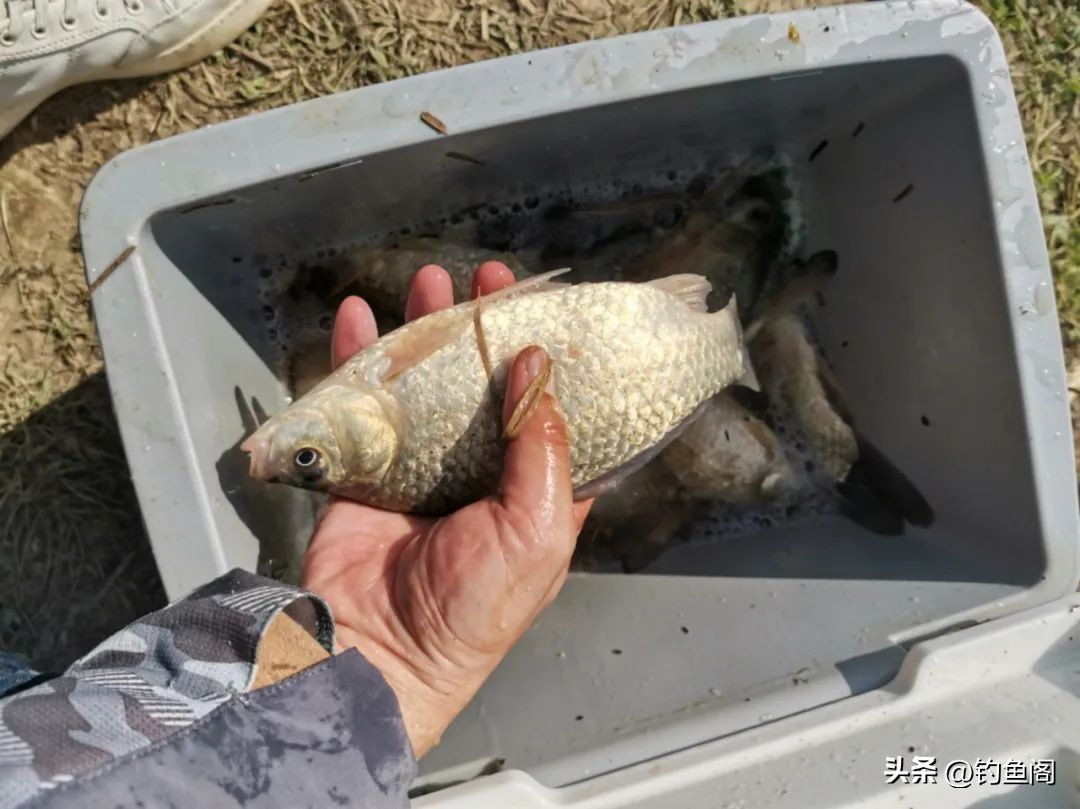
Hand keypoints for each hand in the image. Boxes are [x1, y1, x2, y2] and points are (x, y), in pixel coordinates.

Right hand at [301, 261, 592, 757]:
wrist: (380, 651)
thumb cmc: (474, 604)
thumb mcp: (536, 528)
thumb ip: (540, 445)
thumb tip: (537, 364)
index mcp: (534, 488)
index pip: (550, 409)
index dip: (550, 358)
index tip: (547, 306)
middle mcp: (480, 471)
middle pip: (484, 384)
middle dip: (485, 330)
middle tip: (486, 280)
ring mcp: (420, 467)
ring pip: (425, 383)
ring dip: (425, 330)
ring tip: (428, 281)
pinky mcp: (365, 468)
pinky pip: (360, 403)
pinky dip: (356, 359)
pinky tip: (357, 316)